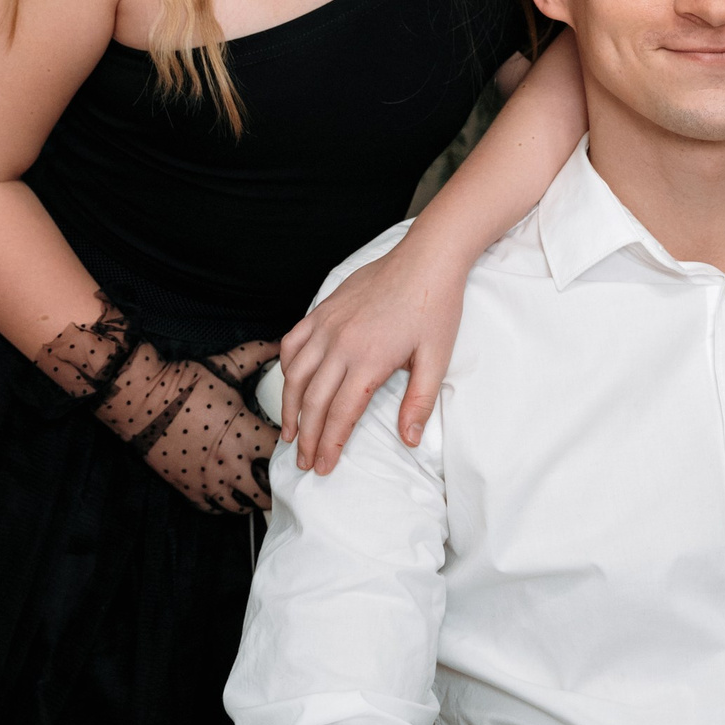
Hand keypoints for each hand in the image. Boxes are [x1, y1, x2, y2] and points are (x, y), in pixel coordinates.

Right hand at [36, 314, 278, 513]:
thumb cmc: (182, 383)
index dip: (294, 450)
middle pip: (269, 489)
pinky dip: (228, 503)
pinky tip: (231, 489)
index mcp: (244, 434)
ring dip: (254, 496)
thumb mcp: (225, 366)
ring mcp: (209, 481)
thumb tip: (279, 342)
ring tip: (258, 483)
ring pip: (244, 505)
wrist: (139, 399)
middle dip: (279, 482)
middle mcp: (230, 464)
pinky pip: (217, 509)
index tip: (295, 445)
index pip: (283, 453)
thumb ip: (257, 355)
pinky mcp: (190, 490)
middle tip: (281, 472)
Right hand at [276, 236, 465, 472]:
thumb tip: (409, 439)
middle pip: (312, 400)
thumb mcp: (437, 358)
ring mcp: (328, 324)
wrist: (427, 258)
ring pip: (295, 373)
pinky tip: (289, 383)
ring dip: (289, 407)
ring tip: (288, 432)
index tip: (323, 467)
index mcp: (369, 360)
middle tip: (303, 461)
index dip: (329, 444)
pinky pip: (294, 342)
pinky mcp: (324, 309)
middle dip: (305, 436)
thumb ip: (420, 401)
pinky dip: (286, 366)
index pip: (340, 414)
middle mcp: (340, 343)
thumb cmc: (436, 307)